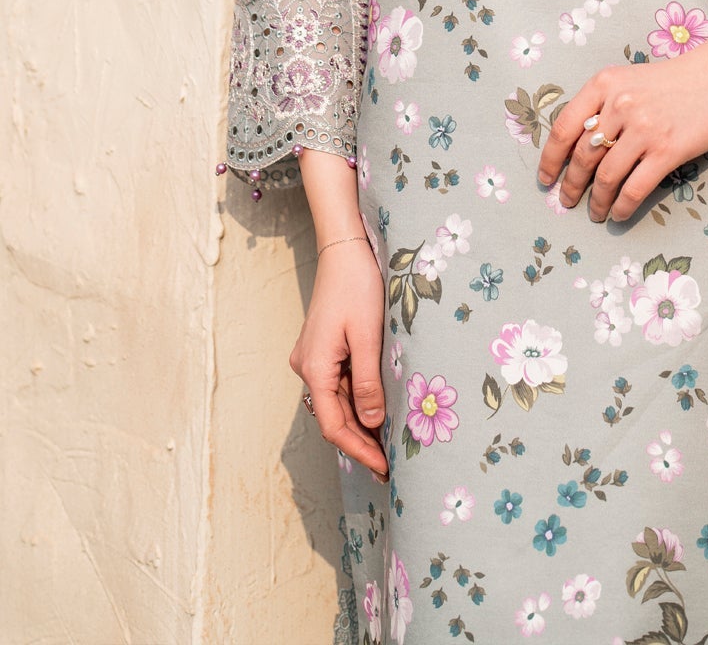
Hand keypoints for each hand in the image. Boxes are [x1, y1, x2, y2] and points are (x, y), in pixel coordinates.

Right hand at [289, 238, 387, 478]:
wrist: (344, 249)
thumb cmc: (357, 287)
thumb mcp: (367, 336)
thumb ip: (367, 381)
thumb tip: (372, 422)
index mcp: (315, 368)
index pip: (334, 425)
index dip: (359, 449)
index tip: (383, 468)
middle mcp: (307, 367)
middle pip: (333, 416)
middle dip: (361, 441)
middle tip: (390, 464)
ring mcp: (313, 358)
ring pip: (336, 401)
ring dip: (360, 422)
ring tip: (389, 443)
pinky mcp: (322, 348)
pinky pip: (338, 384)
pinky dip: (357, 400)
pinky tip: (378, 409)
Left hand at [535, 16, 707, 222]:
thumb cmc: (677, 80)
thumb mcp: (631, 81)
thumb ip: (604, 106)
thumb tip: (579, 147)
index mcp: (604, 84)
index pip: (563, 127)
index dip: (550, 159)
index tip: (545, 179)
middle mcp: (620, 104)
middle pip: (582, 156)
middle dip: (571, 185)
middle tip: (568, 201)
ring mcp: (644, 128)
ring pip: (606, 177)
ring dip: (596, 201)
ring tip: (595, 213)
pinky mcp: (668, 150)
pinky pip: (634, 188)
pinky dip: (622, 207)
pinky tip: (619, 214)